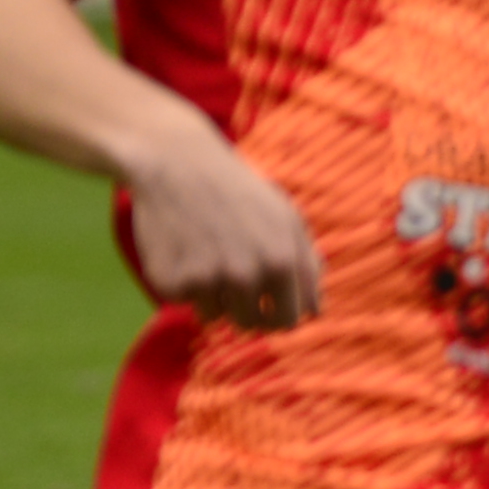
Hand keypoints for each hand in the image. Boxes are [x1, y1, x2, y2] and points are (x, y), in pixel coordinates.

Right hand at [117, 115, 322, 331]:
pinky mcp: (171, 281)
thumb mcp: (286, 218)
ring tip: (207, 253)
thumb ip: (307, 265)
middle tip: (233, 276)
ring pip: (216, 317)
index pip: (289, 320)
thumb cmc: (239, 193)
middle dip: (247, 310)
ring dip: (213, 295)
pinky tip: (183, 248)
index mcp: (282, 261)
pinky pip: (183, 301)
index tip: (269, 302)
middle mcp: (246, 275)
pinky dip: (183, 282)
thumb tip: (317, 311)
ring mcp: (207, 280)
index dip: (279, 314)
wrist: (178, 164)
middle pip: (252, 324)